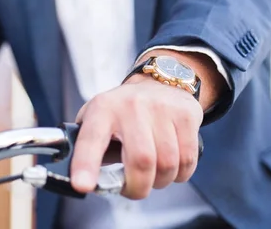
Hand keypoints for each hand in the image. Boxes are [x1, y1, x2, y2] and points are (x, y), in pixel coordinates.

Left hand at [70, 74, 202, 198]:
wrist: (158, 81)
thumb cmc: (124, 110)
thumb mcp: (98, 118)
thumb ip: (89, 148)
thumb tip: (86, 182)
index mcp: (103, 109)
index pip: (91, 138)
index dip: (86, 164)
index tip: (82, 185)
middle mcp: (131, 105)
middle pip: (140, 161)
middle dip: (138, 188)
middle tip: (135, 188)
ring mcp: (161, 108)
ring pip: (167, 165)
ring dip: (161, 181)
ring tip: (154, 173)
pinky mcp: (185, 114)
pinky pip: (187, 160)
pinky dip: (180, 174)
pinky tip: (172, 164)